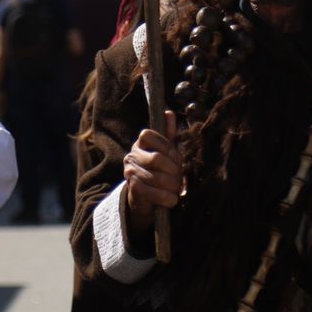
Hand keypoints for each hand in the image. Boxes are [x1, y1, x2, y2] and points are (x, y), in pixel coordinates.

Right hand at [122, 110, 184, 232]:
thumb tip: (168, 112)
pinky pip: (154, 192)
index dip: (165, 145)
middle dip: (174, 170)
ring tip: (177, 189)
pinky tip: (172, 199)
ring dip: (173, 185)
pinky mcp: (133, 190)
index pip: (148, 134)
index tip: (176, 157)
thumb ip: (168, 134)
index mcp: (140, 144)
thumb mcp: (166, 152)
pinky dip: (168, 198)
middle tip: (181, 177)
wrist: (145, 199)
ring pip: (157, 177)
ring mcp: (130, 173)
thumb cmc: (159, 171)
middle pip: (156, 158)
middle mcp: (131, 156)